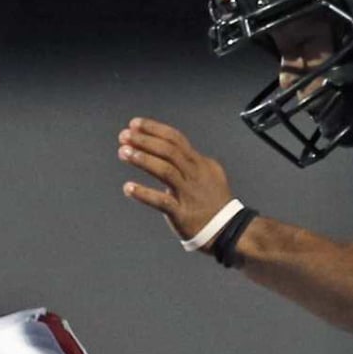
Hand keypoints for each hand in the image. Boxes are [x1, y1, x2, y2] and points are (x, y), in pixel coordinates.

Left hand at [117, 118, 235, 247]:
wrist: (229, 229)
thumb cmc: (214, 201)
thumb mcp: (208, 172)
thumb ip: (189, 158)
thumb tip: (166, 144)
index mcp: (198, 162)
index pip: (175, 138)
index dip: (154, 129)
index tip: (135, 124)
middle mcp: (194, 174)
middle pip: (169, 151)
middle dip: (145, 140)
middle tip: (124, 136)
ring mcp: (188, 193)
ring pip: (166, 171)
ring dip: (143, 159)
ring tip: (124, 152)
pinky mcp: (182, 213)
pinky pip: (162, 201)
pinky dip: (144, 193)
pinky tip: (128, 188)